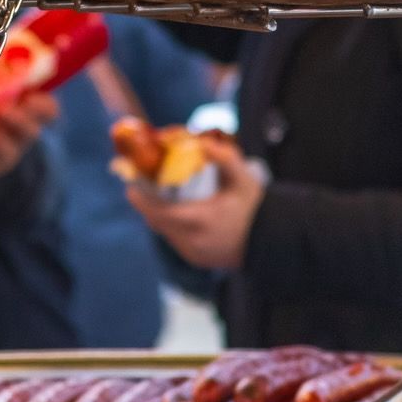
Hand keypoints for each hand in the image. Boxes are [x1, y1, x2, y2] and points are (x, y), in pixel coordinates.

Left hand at [127, 136, 264, 270]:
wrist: (270, 242)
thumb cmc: (256, 208)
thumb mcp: (245, 180)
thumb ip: (226, 159)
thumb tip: (203, 142)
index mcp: (202, 221)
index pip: (161, 213)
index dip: (142, 201)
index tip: (130, 187)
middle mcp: (193, 241)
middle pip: (158, 222)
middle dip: (147, 205)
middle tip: (141, 186)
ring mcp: (193, 253)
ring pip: (165, 232)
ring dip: (159, 215)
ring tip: (156, 197)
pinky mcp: (195, 259)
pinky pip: (175, 240)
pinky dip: (171, 226)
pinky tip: (174, 213)